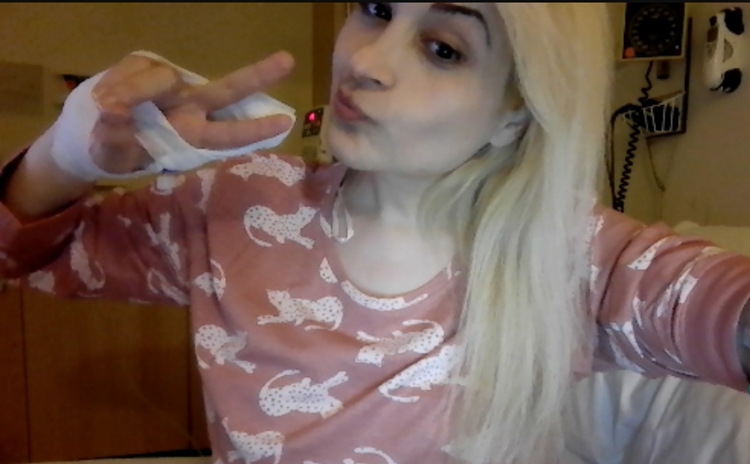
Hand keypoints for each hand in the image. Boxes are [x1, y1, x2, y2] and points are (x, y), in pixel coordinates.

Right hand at [87, 51, 294, 174]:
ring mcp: (171, 84)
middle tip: (288, 61)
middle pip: (228, 90)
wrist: (93, 128)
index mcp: (193, 134)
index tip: (285, 122)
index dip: (253, 129)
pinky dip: (116, 83)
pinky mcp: (147, 62)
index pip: (228, 133)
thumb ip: (120, 135)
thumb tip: (118, 110)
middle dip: (257, 75)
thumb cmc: (116, 149)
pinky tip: (108, 95)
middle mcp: (191, 105)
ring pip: (164, 79)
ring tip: (111, 109)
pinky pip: (134, 69)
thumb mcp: (116, 152)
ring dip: (133, 94)